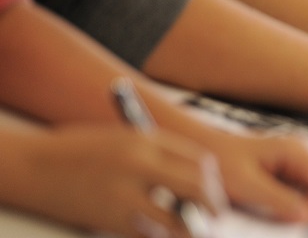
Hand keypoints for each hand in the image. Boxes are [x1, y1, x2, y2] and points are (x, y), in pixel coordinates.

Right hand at [15, 125, 225, 237]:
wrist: (34, 167)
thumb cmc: (81, 151)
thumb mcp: (126, 138)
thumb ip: (161, 152)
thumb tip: (199, 175)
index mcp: (145, 141)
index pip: (200, 161)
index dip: (212, 179)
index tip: (213, 189)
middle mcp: (139, 166)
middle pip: (197, 187)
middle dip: (212, 204)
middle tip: (214, 215)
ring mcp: (123, 196)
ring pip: (177, 221)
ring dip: (189, 228)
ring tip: (192, 230)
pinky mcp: (109, 221)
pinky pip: (149, 236)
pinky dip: (160, 237)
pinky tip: (161, 234)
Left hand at [199, 129, 307, 222]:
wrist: (203, 149)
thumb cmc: (220, 161)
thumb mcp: (247, 185)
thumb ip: (279, 200)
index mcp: (298, 151)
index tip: (299, 224)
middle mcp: (306, 153)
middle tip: (290, 226)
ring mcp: (301, 162)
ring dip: (304, 211)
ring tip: (280, 219)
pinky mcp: (292, 172)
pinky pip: (305, 195)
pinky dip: (295, 208)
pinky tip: (276, 213)